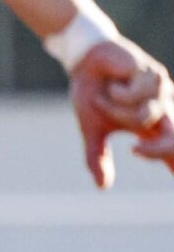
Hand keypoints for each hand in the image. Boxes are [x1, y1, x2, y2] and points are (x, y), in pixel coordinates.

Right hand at [70, 37, 172, 187]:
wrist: (85, 63)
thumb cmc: (91, 95)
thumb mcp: (92, 131)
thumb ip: (98, 158)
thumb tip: (102, 187)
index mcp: (150, 128)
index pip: (171, 150)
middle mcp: (161, 112)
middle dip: (162, 149)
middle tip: (137, 149)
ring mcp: (161, 94)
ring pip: (145, 116)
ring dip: (117, 110)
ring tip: (106, 96)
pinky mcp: (155, 77)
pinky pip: (138, 96)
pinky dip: (119, 93)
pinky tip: (115, 81)